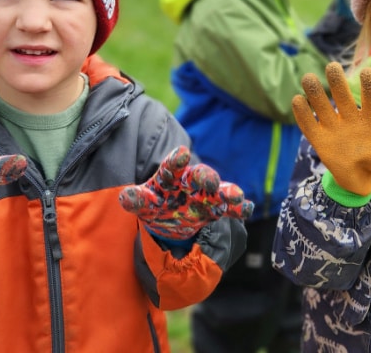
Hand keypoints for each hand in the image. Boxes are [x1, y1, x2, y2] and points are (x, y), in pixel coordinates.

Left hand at [118, 146, 253, 240]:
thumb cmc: (154, 203)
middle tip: (211, 181)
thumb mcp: (143, 203)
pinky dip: (238, 208)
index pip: (172, 167)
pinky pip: (229, 208)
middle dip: (206, 177)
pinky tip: (246, 209)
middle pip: (200, 175)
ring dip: (228, 193)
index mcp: (170, 176)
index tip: (181, 152)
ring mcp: (205, 195)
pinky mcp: (215, 209)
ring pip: (219, 191)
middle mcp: (191, 182)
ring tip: (236, 197)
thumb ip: (135, 200)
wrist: (169, 218)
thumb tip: (124, 197)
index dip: (176, 160)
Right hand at [291, 62, 370, 195]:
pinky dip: (303, 113)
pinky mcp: (318, 137)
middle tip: (333, 66)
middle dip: (337, 82)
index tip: (368, 71)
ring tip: (309, 78)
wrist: (356, 177)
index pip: (370, 100)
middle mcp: (349, 117)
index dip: (369, 87)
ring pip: (322, 105)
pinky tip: (297, 100)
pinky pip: (309, 123)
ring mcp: (332, 126)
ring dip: (315, 92)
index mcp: (369, 119)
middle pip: (343, 97)